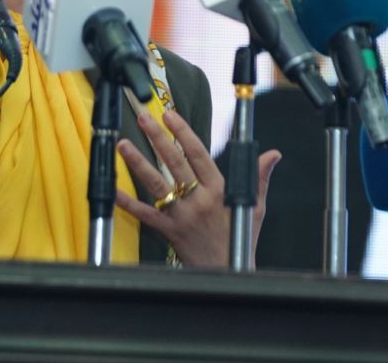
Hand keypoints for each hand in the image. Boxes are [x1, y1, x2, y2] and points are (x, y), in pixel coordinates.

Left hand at [114, 107, 279, 268]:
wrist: (227, 273)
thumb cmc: (240, 238)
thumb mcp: (254, 206)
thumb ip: (259, 177)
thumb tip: (273, 154)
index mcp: (219, 190)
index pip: (199, 154)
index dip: (184, 132)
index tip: (171, 114)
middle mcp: (198, 200)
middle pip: (174, 163)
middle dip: (157, 138)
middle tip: (144, 118)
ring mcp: (181, 216)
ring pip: (156, 184)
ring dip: (138, 163)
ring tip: (123, 145)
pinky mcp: (169, 231)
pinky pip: (145, 214)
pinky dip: (128, 203)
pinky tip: (114, 190)